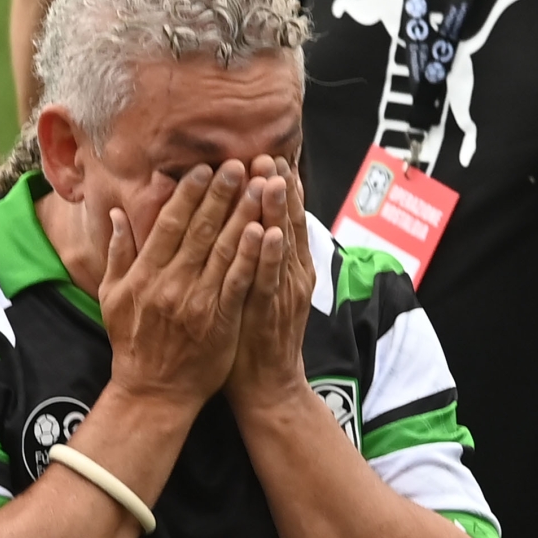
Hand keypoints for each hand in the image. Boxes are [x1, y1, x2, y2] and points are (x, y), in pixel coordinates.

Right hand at [99, 163, 266, 407]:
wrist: (153, 392)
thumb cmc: (132, 344)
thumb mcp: (112, 298)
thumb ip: (117, 255)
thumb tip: (115, 216)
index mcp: (144, 275)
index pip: (169, 225)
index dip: (187, 195)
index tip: (202, 169)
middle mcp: (169, 283)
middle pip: (200, 230)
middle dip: (221, 194)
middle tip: (238, 163)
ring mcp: (196, 301)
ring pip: (224, 249)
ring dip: (243, 214)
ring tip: (259, 185)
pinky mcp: (219, 319)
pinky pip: (238, 280)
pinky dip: (251, 255)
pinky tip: (264, 230)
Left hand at [226, 157, 311, 400]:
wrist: (267, 384)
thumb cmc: (252, 335)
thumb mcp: (254, 287)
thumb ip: (252, 254)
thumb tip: (247, 221)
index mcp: (284, 265)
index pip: (281, 217)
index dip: (276, 187)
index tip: (266, 155)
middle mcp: (291, 273)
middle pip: (286, 222)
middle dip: (278, 187)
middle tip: (269, 153)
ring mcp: (284, 292)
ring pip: (282, 244)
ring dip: (278, 211)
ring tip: (273, 178)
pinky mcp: (273, 313)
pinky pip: (270, 280)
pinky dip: (272, 256)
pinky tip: (270, 232)